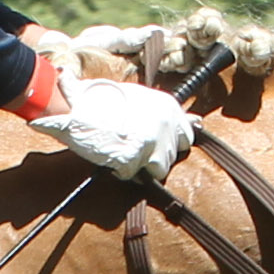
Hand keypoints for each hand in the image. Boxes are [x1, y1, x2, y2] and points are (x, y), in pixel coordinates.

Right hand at [34, 72, 193, 183]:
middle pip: (170, 156)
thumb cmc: (102, 99)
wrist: (76, 105)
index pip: (186, 136)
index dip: (169, 143)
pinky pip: (131, 175)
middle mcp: (165, 124)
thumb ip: (167, 113)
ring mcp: (150, 143)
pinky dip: (120, 170)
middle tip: (134, 149)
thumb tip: (198, 121)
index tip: (156, 145)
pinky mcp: (132, 158)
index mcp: (168, 107)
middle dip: (153, 157)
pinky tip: (110, 157)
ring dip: (140, 166)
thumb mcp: (140, 97)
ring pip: (156, 170)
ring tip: (122, 152)